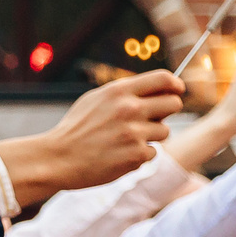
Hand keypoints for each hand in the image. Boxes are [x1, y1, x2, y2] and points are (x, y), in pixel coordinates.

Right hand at [0, 70, 183, 205]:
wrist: (59, 157)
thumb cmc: (78, 128)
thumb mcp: (96, 99)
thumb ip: (126, 93)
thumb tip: (159, 88)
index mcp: (119, 91)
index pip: (163, 79)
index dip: (175, 85)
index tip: (177, 90)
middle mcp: (130, 109)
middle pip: (174, 104)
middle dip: (167, 111)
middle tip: (153, 117)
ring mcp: (135, 133)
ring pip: (165, 130)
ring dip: (152, 135)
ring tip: (126, 138)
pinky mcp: (137, 155)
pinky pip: (153, 152)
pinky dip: (141, 154)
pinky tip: (121, 154)